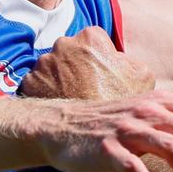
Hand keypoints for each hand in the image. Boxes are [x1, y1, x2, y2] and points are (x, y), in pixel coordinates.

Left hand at [22, 27, 155, 100]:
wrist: (95, 134)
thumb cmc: (120, 103)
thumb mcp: (142, 75)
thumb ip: (128, 58)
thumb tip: (119, 58)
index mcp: (90, 37)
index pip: (94, 39)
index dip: (100, 55)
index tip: (102, 72)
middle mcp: (63, 44)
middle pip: (70, 50)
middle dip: (77, 63)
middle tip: (87, 85)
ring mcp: (43, 63)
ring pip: (52, 66)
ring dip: (60, 77)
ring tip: (74, 97)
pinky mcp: (30, 83)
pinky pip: (37, 83)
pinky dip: (46, 91)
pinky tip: (60, 104)